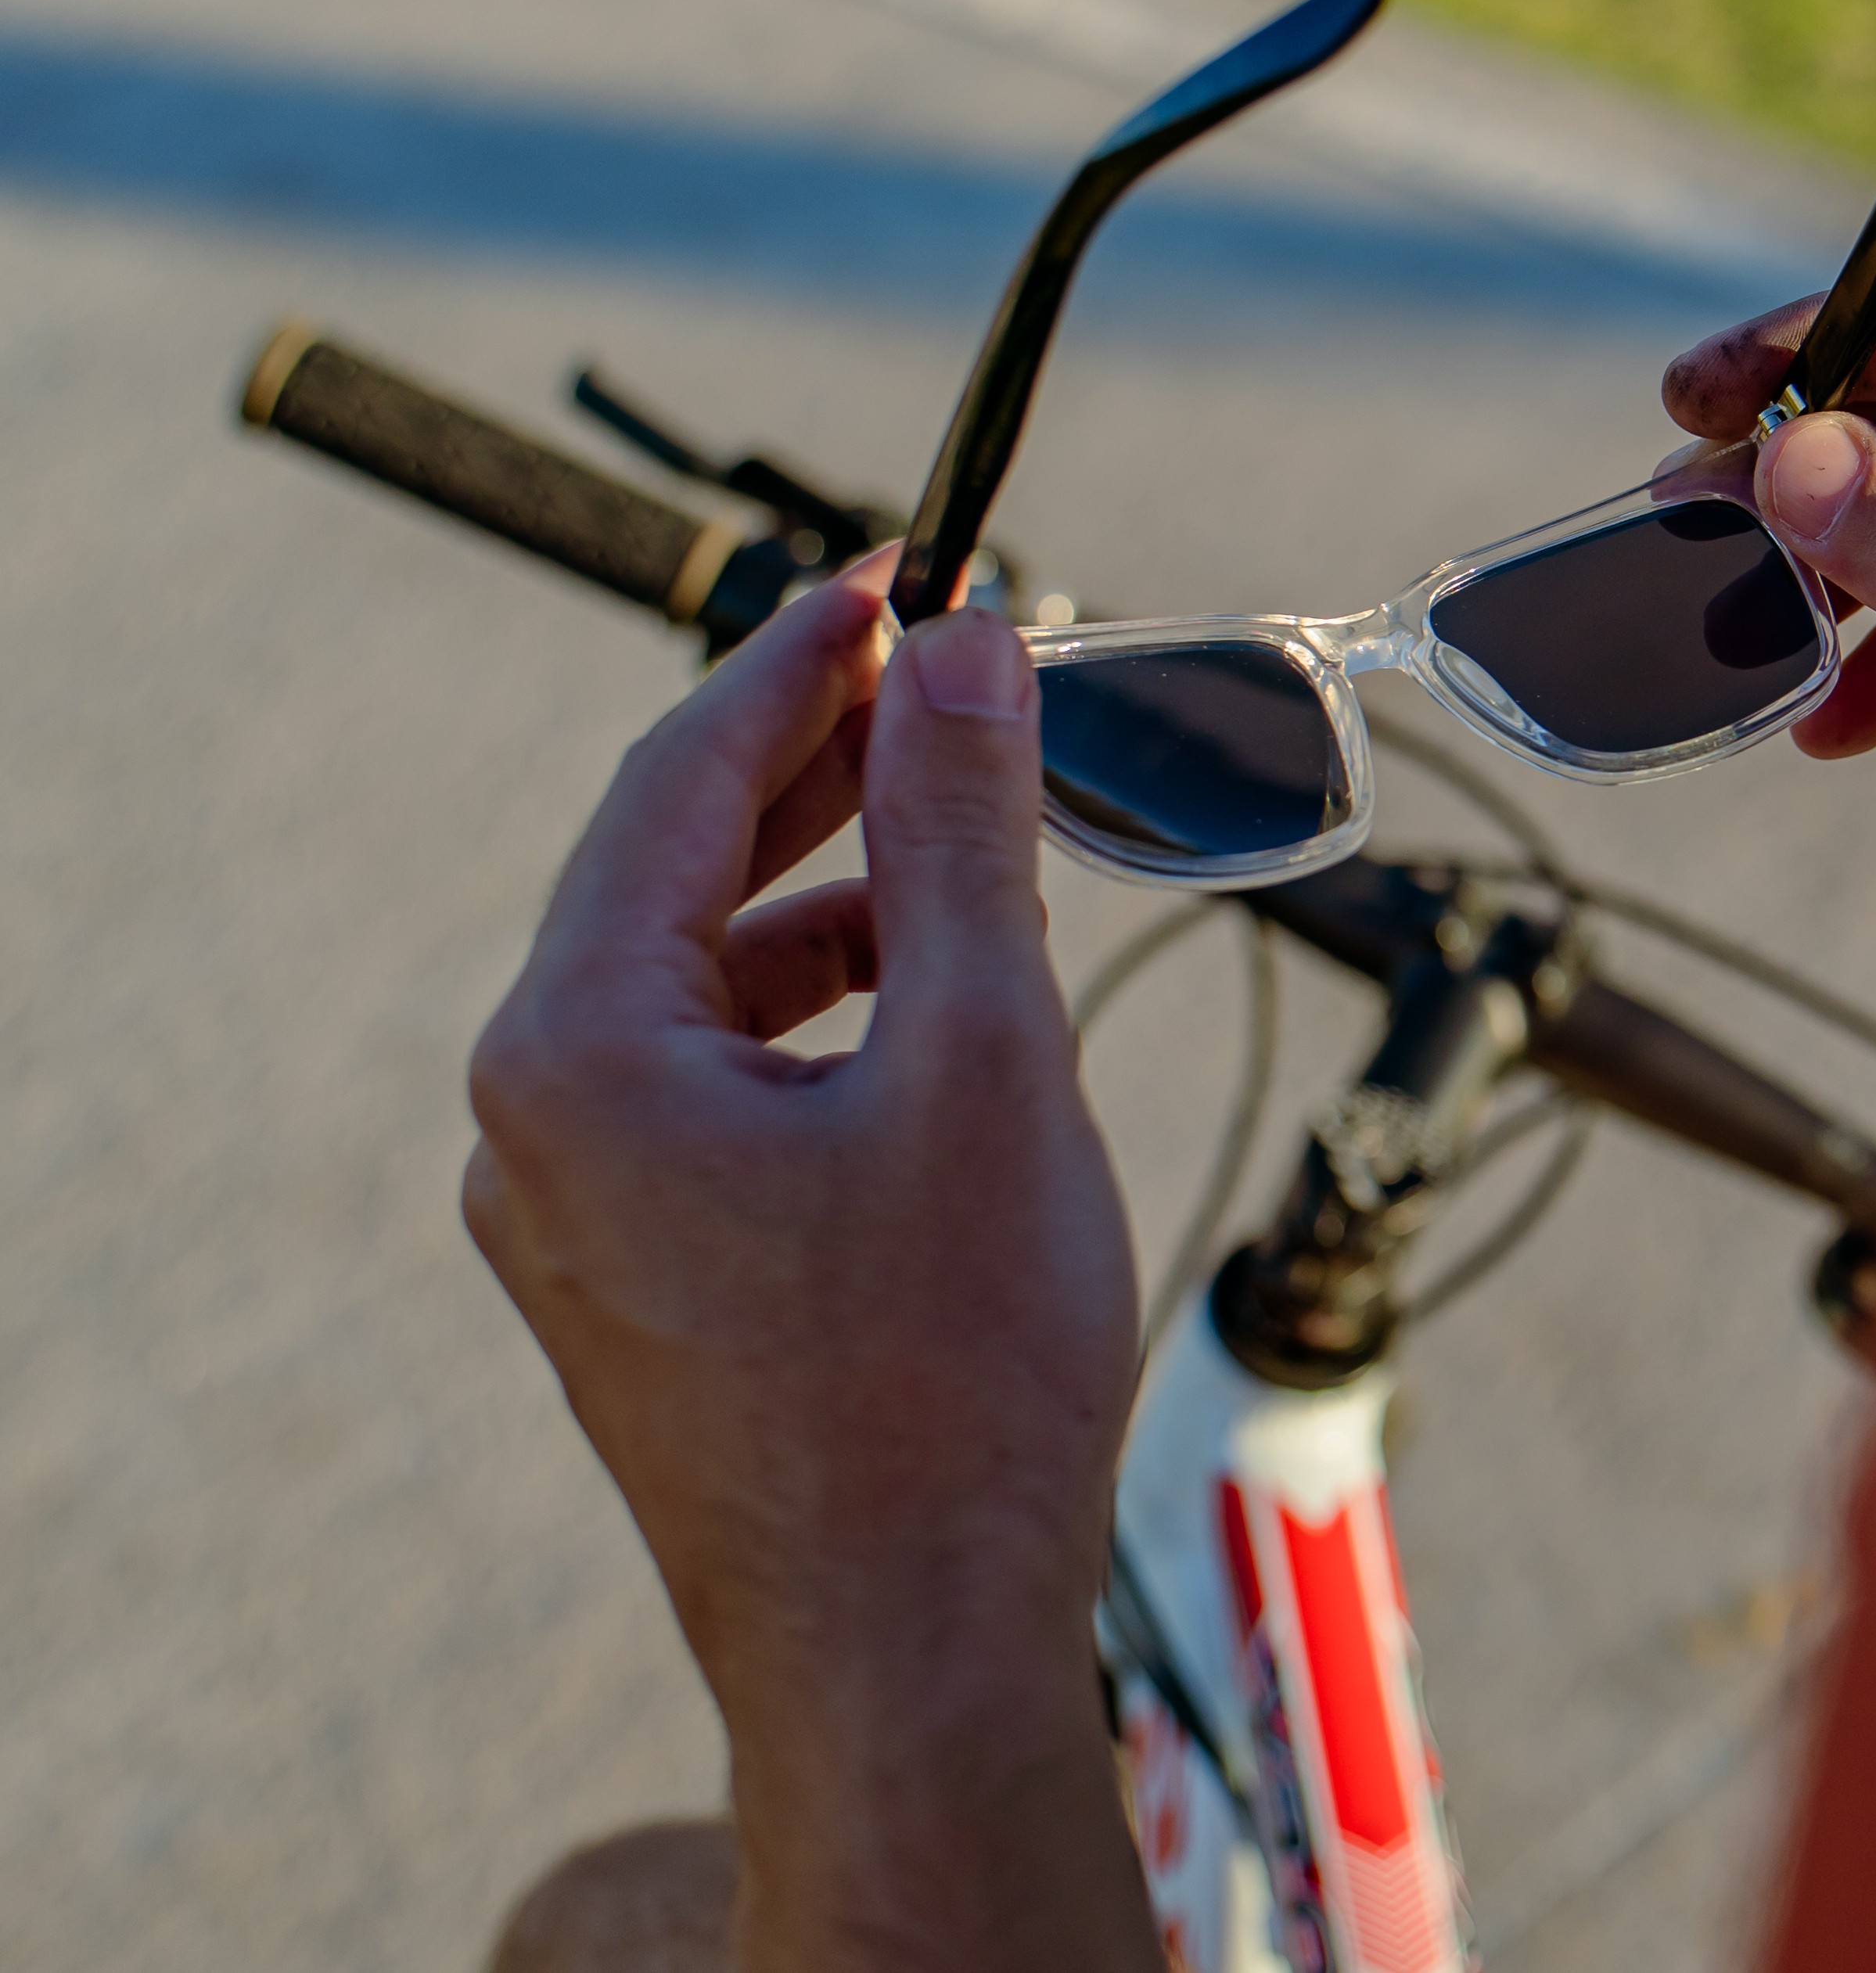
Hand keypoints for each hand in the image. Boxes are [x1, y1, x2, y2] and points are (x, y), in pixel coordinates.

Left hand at [462, 557, 1156, 1972]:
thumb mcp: (979, 1052)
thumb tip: (962, 653)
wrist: (910, 1654)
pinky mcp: (640, 1274)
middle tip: (941, 671)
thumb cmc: (949, 1380)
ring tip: (961, 831)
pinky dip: (817, 1006)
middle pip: (674, 870)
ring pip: (701, 977)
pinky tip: (923, 998)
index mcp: (575, 1053)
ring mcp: (579, 1211)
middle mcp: (539, 1123)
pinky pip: (715, 1078)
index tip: (893, 579)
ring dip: (828, 887)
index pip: (674, 782)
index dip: (796, 661)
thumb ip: (961, 831)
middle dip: (817, 763)